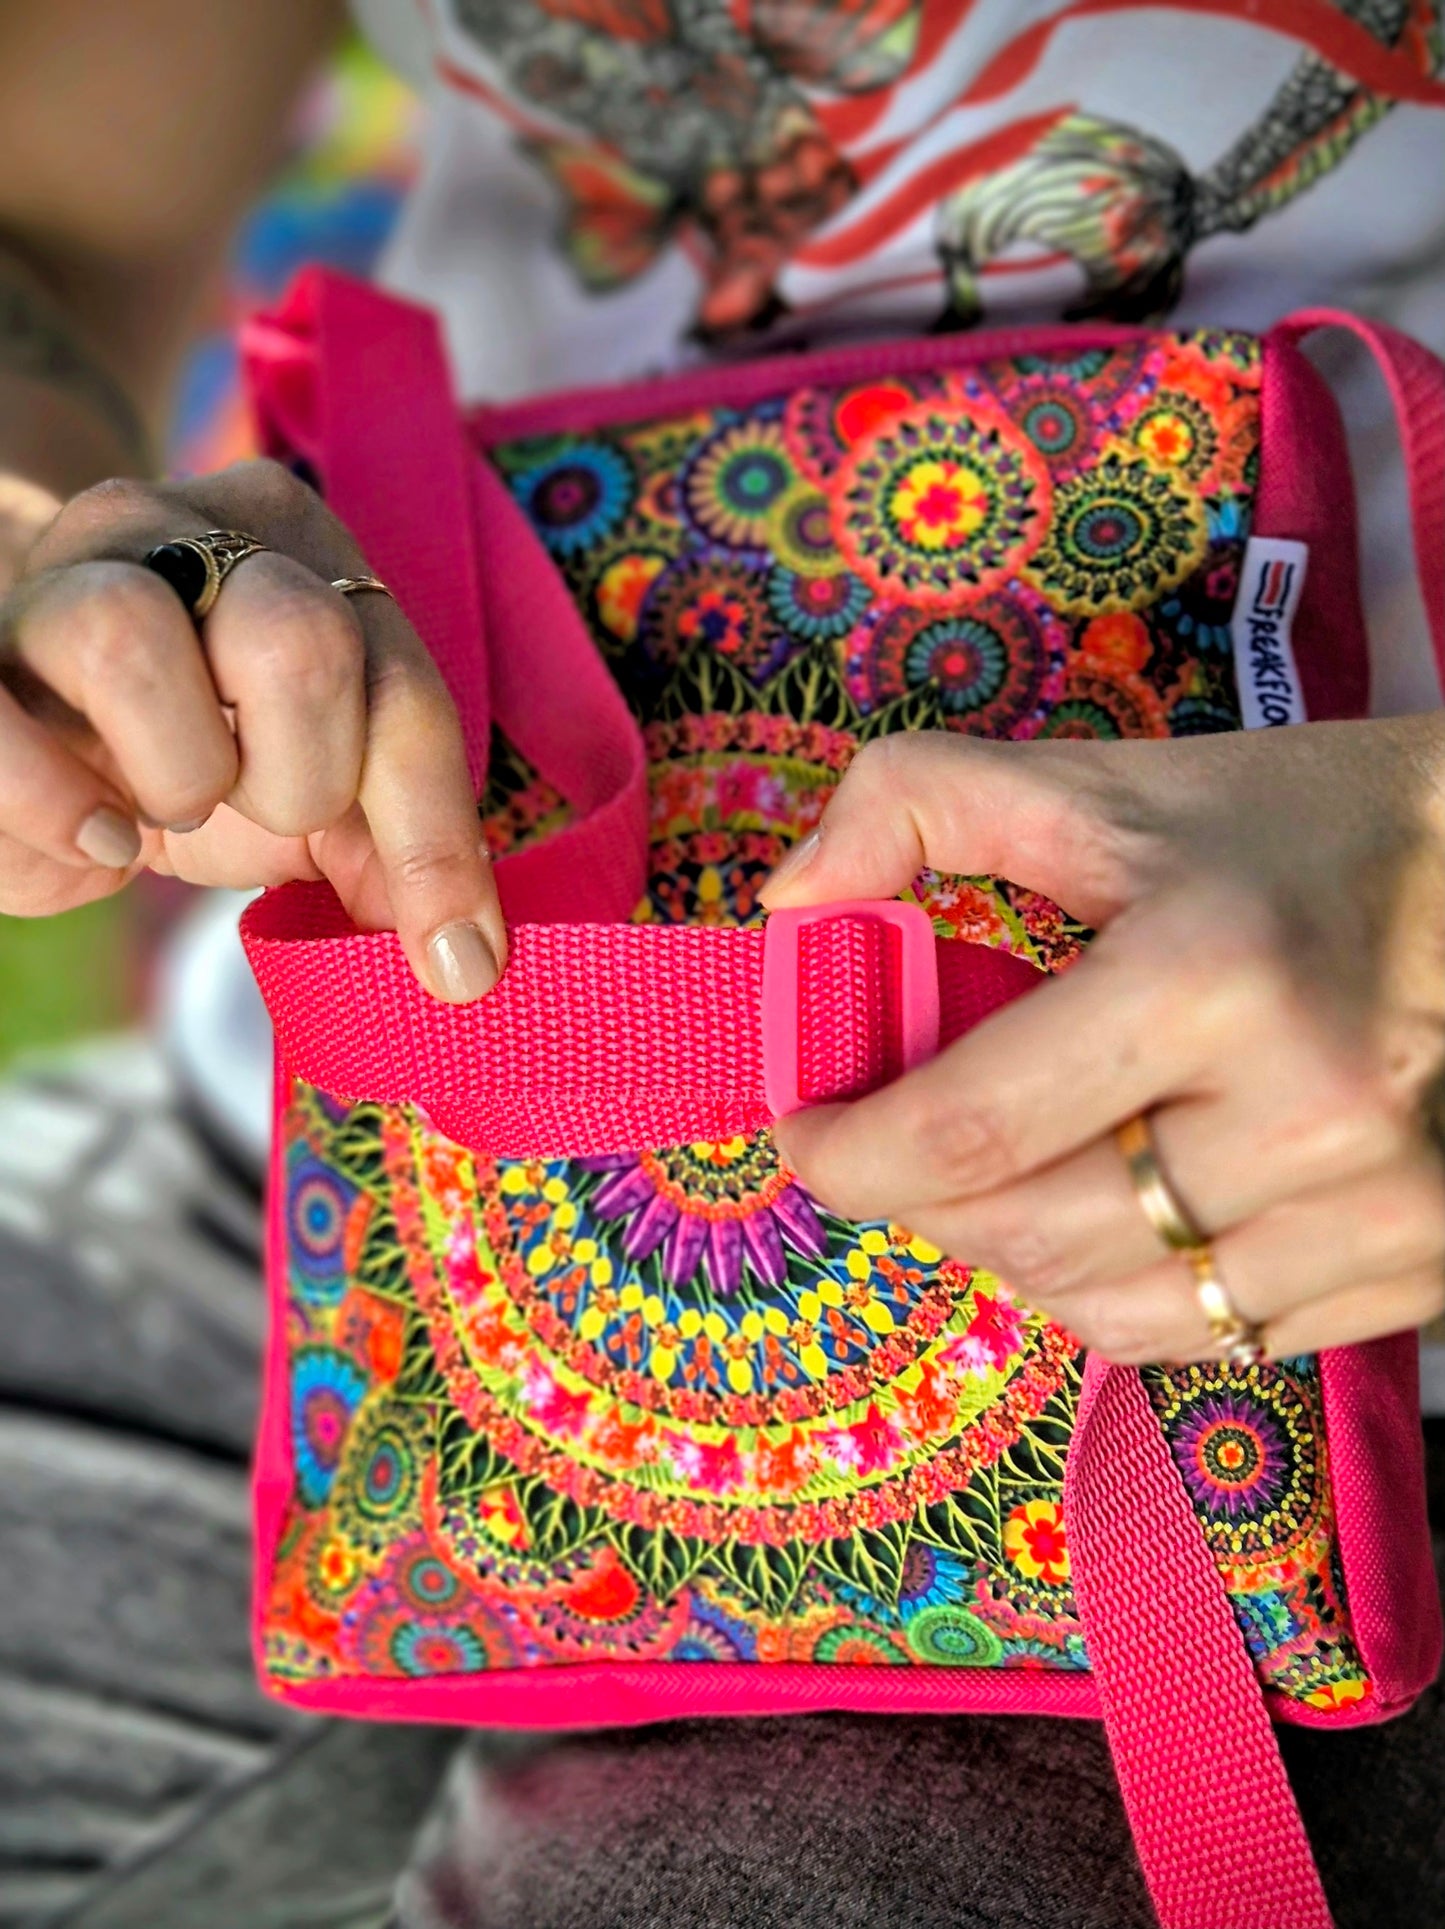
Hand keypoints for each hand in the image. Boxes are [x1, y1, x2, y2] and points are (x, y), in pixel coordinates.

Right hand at [0, 461, 505, 999]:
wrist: (34, 694)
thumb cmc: (192, 738)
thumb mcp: (308, 788)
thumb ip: (387, 850)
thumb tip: (458, 957)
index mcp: (306, 554)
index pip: (403, 690)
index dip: (437, 841)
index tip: (458, 965)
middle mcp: (189, 529)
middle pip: (295, 641)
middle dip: (302, 779)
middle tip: (266, 809)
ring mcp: (68, 569)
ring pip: (129, 634)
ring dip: (179, 770)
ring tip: (173, 805)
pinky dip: (52, 800)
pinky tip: (100, 837)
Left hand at [761, 722, 1444, 1363]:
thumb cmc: (1305, 828)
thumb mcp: (1115, 787)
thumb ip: (922, 804)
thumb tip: (789, 904)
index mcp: (1209, 977)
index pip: (972, 1128)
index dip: (849, 1152)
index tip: (804, 1132)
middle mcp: (1305, 1117)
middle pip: (1031, 1237)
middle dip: (919, 1202)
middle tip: (893, 1144)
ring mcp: (1376, 1211)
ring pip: (1113, 1313)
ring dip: (1016, 1256)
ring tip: (1008, 1173)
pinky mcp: (1421, 1268)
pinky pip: (1212, 1339)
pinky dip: (1124, 1293)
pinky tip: (1119, 1212)